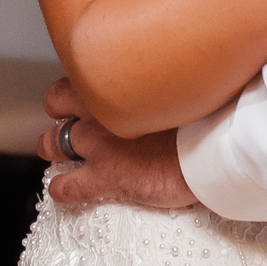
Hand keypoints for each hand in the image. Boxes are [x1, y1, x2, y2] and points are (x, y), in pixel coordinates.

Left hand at [37, 78, 197, 210]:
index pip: (80, 74)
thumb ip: (159, 80)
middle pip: (57, 104)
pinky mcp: (105, 177)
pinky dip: (61, 189)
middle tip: (65, 123)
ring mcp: (98, 144)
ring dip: (53, 148)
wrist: (213, 145)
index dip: (77, 87)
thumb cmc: (208, 111)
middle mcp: (100, 108)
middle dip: (58, 114)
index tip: (82, 95)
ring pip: (54, 143)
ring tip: (56, 153)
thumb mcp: (179, 81)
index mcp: (117, 80)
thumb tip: (168, 76)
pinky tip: (63, 190)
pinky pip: (67, 186)